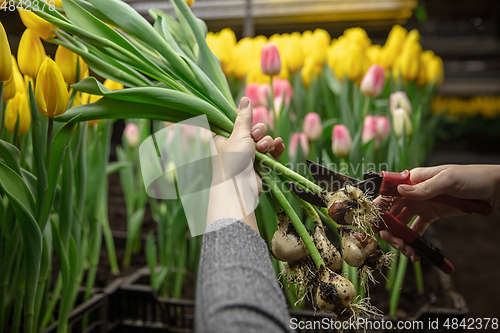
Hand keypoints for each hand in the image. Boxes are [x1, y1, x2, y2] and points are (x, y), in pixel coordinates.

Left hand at [207, 97, 284, 232]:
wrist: (239, 188)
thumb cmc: (233, 160)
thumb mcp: (239, 134)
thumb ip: (244, 117)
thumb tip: (245, 99)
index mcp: (223, 137)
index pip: (236, 122)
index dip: (245, 121)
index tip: (247, 124)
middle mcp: (234, 146)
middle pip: (252, 129)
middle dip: (258, 132)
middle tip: (254, 138)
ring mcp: (247, 156)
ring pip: (263, 140)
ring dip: (267, 142)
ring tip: (264, 148)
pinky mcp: (258, 166)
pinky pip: (270, 153)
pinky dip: (275, 149)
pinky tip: (279, 145)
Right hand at [378, 164, 499, 260]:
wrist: (494, 189)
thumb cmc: (472, 177)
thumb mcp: (448, 180)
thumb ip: (424, 187)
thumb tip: (400, 190)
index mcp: (413, 179)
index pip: (388, 193)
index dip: (379, 209)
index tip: (377, 225)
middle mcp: (413, 192)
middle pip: (392, 212)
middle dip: (389, 229)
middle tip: (395, 243)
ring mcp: (421, 204)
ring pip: (402, 223)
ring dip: (400, 237)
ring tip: (406, 251)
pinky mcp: (431, 215)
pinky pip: (417, 230)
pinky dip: (414, 241)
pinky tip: (414, 252)